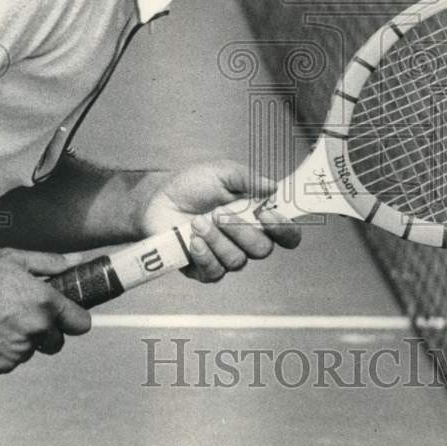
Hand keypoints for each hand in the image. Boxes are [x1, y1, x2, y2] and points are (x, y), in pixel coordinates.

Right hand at [0, 249, 90, 374]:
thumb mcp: (15, 260)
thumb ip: (51, 263)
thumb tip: (77, 260)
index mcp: (45, 304)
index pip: (80, 323)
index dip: (75, 320)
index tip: (68, 318)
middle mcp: (36, 330)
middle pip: (57, 342)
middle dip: (47, 332)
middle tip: (25, 317)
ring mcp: (18, 352)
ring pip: (31, 351)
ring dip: (22, 341)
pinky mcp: (0, 367)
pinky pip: (10, 362)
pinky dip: (3, 353)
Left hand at [138, 161, 300, 282]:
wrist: (159, 199)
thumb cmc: (193, 185)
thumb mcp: (222, 173)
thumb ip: (248, 179)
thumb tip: (272, 188)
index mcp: (257, 217)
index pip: (287, 234)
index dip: (283, 229)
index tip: (264, 214)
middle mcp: (246, 240)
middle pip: (263, 250)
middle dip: (241, 231)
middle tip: (219, 213)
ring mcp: (226, 256)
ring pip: (237, 261)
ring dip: (216, 240)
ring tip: (197, 222)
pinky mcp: (205, 269)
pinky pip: (215, 273)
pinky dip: (204, 255)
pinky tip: (193, 240)